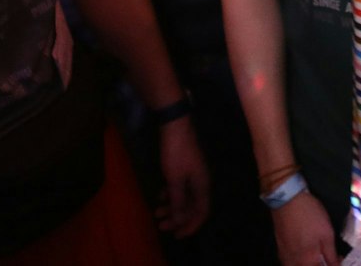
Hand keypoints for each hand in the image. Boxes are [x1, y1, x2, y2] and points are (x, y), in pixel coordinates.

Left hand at [156, 117, 209, 237]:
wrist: (175, 125)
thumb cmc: (176, 153)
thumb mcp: (175, 180)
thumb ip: (178, 201)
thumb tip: (180, 220)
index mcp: (203, 185)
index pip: (202, 212)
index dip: (190, 226)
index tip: (177, 236)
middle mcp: (201, 181)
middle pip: (192, 206)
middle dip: (177, 218)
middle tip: (161, 226)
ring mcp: (193, 173)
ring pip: (184, 197)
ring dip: (171, 207)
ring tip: (156, 213)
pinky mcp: (185, 167)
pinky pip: (179, 187)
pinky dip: (170, 194)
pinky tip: (160, 196)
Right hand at [270, 190, 341, 265]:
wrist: (287, 198)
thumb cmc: (310, 215)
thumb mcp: (327, 233)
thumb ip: (331, 254)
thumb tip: (336, 265)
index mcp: (308, 260)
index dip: (332, 265)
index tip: (339, 259)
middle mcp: (294, 262)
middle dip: (319, 265)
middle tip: (327, 259)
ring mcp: (284, 256)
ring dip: (307, 264)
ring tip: (315, 258)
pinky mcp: (279, 248)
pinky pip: (289, 262)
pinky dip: (297, 262)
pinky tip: (302, 255)